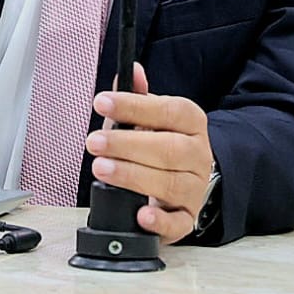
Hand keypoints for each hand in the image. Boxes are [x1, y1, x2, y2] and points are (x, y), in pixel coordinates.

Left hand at [86, 64, 214, 244]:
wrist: (185, 179)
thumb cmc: (160, 144)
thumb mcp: (149, 118)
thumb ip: (137, 97)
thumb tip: (132, 71)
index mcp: (191, 123)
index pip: (169, 111)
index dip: (134, 106)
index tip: (102, 102)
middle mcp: (198, 155)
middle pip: (169, 149)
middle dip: (127, 144)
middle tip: (95, 142)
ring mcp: (195, 188)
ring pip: (170, 183)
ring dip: (132, 176)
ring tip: (102, 169)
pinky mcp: (187, 217)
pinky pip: (178, 222)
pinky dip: (160, 221)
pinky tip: (141, 214)